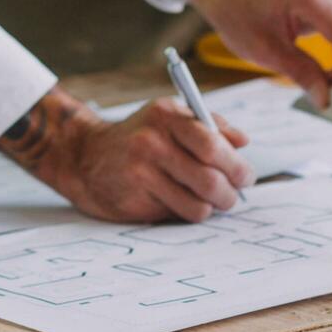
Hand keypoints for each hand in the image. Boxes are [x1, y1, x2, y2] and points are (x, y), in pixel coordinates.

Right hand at [0, 88, 253, 222]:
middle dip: (230, 193)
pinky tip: (183, 203)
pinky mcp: (135, 200)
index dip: (235, 164)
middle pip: (209, 179)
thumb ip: (209, 124)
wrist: (85, 156)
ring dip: (212, 208)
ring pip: (198, 204)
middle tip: (233, 196)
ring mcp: (141, 173)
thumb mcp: (169, 117)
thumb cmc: (139, 137)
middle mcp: (152, 143)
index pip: (211, 143)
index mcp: (166, 116)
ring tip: (210, 202)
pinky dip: (189, 213)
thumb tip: (243, 142)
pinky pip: (178, 215)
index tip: (246, 176)